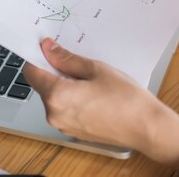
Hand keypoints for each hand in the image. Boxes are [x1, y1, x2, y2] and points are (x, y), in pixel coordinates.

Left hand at [23, 38, 178, 165]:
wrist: (147, 128)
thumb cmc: (126, 98)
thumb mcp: (95, 69)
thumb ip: (66, 59)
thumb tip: (48, 48)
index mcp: (56, 96)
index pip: (31, 72)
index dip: (37, 57)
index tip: (47, 49)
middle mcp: (54, 114)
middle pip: (41, 84)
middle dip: (52, 70)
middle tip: (74, 60)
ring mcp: (62, 125)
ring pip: (52, 97)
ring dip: (62, 84)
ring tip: (87, 78)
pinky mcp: (72, 131)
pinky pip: (63, 109)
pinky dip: (70, 98)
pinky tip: (90, 92)